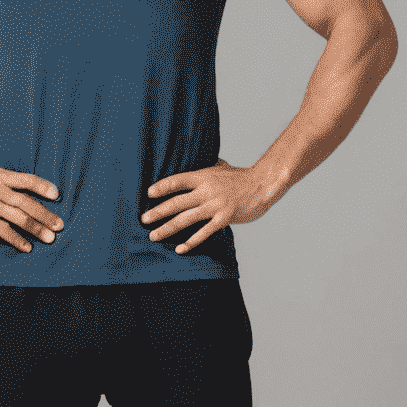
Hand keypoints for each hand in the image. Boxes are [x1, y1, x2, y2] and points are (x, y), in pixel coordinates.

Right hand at [0, 160, 63, 253]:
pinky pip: (3, 230)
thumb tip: (29, 180)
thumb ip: (7, 174)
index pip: (26, 180)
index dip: (42, 186)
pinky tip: (27, 247)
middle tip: (60, 225)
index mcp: (1, 175)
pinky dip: (17, 239)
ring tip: (50, 238)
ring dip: (36, 229)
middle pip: (26, 202)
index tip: (57, 195)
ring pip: (18, 218)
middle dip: (45, 215)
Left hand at [141, 158, 272, 252]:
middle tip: (143, 219)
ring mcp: (215, 205)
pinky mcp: (224, 218)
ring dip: (167, 228)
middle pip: (176, 202)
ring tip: (153, 236)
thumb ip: (206, 165)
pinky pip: (204, 232)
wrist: (263, 185)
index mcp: (203, 176)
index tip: (148, 194)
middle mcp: (206, 190)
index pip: (177, 181)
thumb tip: (195, 157)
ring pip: (186, 218)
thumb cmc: (241, 176)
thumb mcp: (221, 166)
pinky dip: (191, 242)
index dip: (162, 187)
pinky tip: (179, 249)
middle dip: (157, 212)